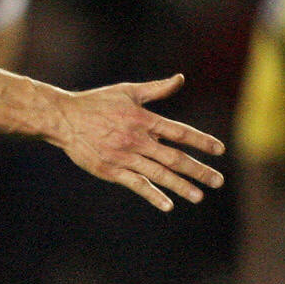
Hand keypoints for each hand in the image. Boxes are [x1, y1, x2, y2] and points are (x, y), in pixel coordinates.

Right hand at [50, 73, 223, 210]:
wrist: (64, 118)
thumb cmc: (97, 102)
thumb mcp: (128, 91)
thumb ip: (157, 89)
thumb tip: (180, 79)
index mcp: (143, 119)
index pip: (179, 132)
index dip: (201, 141)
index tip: (220, 149)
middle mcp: (137, 139)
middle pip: (174, 158)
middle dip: (198, 170)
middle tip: (218, 181)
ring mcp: (124, 157)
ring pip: (159, 174)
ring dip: (181, 186)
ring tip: (199, 196)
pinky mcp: (110, 170)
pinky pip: (136, 184)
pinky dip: (152, 194)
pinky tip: (168, 205)